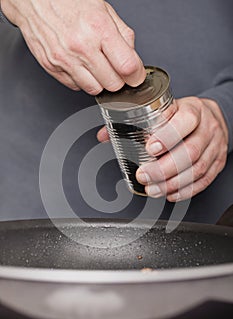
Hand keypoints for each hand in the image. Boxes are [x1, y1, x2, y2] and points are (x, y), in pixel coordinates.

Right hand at [1, 0, 145, 93]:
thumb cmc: (67, 1)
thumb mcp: (103, 9)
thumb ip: (123, 35)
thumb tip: (132, 59)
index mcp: (98, 28)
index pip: (127, 66)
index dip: (136, 75)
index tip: (135, 75)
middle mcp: (81, 47)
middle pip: (113, 84)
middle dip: (118, 79)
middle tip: (114, 68)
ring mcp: (65, 60)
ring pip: (95, 90)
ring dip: (100, 82)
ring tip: (96, 66)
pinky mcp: (53, 68)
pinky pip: (76, 87)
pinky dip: (82, 80)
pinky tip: (80, 65)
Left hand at [97, 97, 228, 200]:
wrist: (211, 117)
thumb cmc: (184, 114)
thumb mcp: (165, 109)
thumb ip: (134, 121)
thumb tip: (104, 135)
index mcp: (194, 110)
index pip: (186, 121)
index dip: (168, 137)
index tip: (150, 149)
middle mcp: (207, 128)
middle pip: (190, 151)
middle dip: (164, 168)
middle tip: (145, 176)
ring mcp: (215, 146)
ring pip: (197, 168)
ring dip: (173, 183)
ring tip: (154, 189)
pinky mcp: (218, 162)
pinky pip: (205, 180)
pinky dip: (187, 190)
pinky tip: (171, 193)